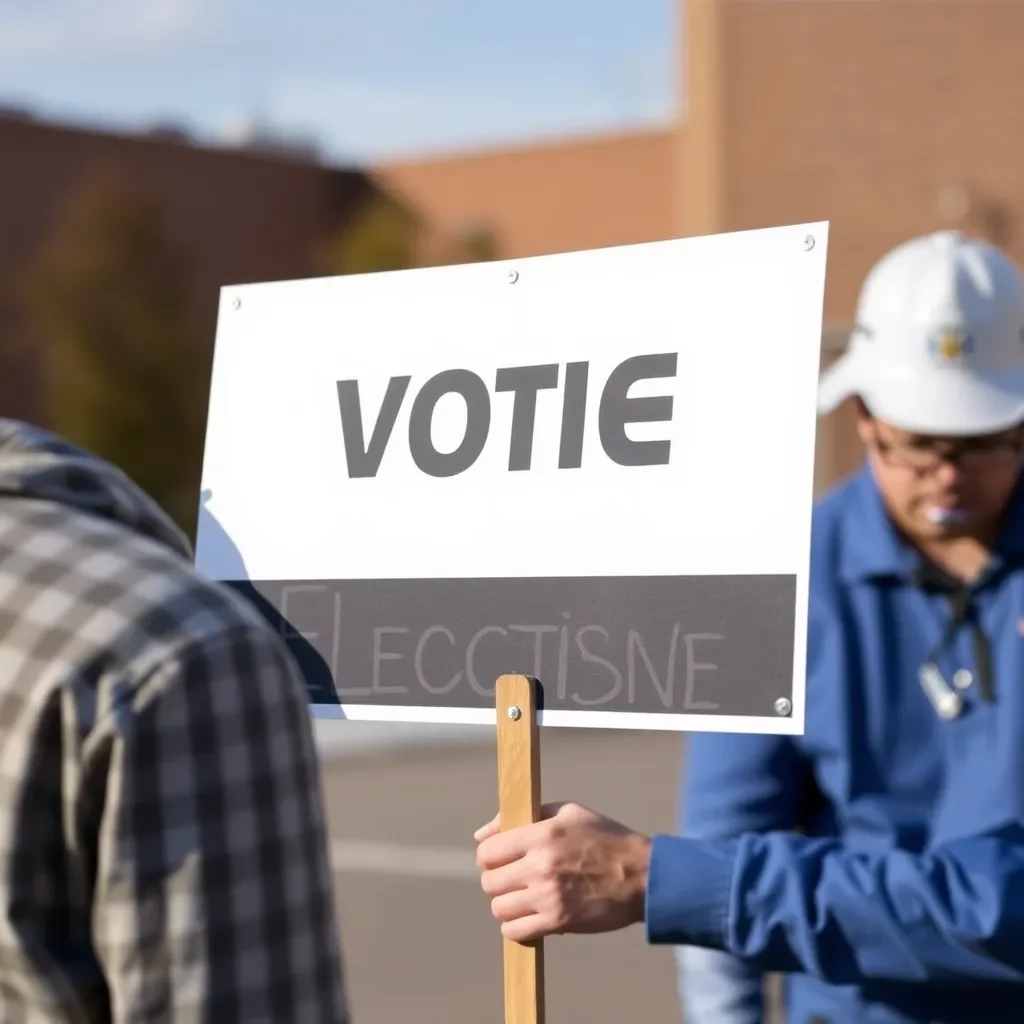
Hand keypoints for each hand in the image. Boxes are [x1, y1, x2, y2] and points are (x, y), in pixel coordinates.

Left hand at [474, 801, 651, 943]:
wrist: (643, 875)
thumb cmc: (605, 838)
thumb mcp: (567, 812)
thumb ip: (523, 817)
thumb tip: (481, 835)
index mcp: (542, 834)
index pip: (488, 851)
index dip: (491, 855)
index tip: (502, 858)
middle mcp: (541, 865)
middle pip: (489, 882)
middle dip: (498, 880)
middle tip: (515, 878)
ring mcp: (548, 896)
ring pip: (499, 908)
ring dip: (508, 904)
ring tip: (525, 897)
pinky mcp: (558, 922)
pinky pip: (516, 932)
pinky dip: (517, 927)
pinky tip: (531, 915)